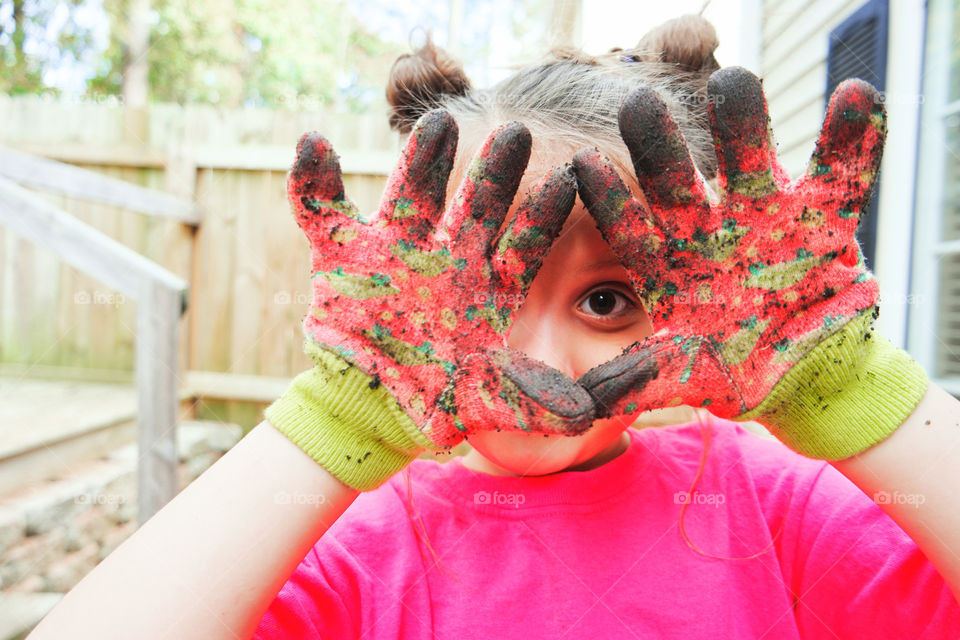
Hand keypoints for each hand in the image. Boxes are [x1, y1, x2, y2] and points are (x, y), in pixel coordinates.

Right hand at [267, 110, 595, 488]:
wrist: (374, 408)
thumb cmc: (440, 400)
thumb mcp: (491, 402)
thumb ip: (534, 401)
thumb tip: (586, 415)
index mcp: (488, 281)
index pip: (524, 241)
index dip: (545, 214)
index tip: (571, 181)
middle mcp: (446, 254)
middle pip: (475, 202)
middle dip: (494, 170)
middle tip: (515, 133)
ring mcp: (394, 247)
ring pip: (409, 191)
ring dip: (420, 159)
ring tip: (438, 122)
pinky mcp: (341, 253)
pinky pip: (321, 210)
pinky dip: (312, 180)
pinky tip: (312, 144)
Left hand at [574, 66, 926, 458]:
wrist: (803, 375)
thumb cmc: (733, 370)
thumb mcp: (687, 378)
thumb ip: (639, 382)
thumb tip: (582, 405)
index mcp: (670, 262)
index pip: (630, 227)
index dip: (608, 201)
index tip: (580, 167)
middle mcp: (711, 228)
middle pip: (679, 180)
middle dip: (658, 146)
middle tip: (637, 105)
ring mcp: (767, 215)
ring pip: (752, 160)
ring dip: (742, 124)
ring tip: (733, 82)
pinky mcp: (827, 215)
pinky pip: (841, 172)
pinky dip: (851, 138)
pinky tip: (855, 98)